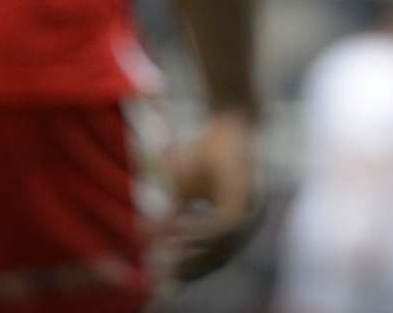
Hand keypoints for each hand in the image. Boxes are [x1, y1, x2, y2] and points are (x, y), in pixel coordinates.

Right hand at [151, 109, 260, 282]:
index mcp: (232, 223)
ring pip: (220, 245)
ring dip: (190, 247)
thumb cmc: (206, 154)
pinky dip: (198, 230)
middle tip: (162, 268)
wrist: (227, 121)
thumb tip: (144, 238)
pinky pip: (222, 226)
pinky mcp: (244, 196)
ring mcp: (248, 209)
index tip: (164, 272)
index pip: (212, 256)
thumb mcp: (180, 188)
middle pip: (218, 257)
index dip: (188, 266)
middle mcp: (245, 221)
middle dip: (188, 264)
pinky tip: (177, 227)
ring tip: (166, 247)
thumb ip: (168, 216)